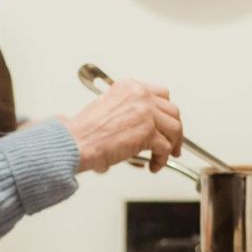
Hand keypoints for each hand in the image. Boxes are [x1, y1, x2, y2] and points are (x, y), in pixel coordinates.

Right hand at [63, 79, 182, 173]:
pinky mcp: (148, 132)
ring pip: (174, 128)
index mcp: (129, 87)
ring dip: (172, 144)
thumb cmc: (83, 131)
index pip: (160, 94)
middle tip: (173, 142)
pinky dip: (162, 159)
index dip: (166, 112)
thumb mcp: (106, 108)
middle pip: (172, 111)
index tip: (166, 123)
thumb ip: (126, 111)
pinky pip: (165, 147)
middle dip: (175, 129)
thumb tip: (140, 125)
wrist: (76, 142)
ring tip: (166, 155)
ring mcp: (145, 113)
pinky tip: (154, 165)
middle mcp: (139, 95)